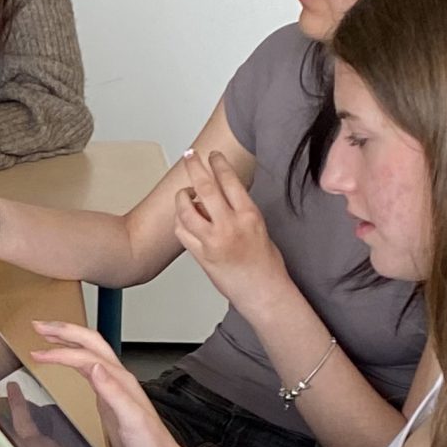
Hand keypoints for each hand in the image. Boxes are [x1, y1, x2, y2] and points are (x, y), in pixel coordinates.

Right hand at [22, 320, 205, 446]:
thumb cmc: (149, 445)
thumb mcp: (131, 420)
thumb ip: (113, 392)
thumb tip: (94, 367)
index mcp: (120, 380)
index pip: (85, 356)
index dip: (60, 352)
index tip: (37, 353)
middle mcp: (117, 377)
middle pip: (89, 342)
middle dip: (63, 331)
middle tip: (38, 326)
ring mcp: (113, 386)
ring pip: (88, 351)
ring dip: (67, 340)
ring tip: (46, 336)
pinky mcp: (109, 397)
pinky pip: (87, 368)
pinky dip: (72, 359)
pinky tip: (64, 361)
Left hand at [173, 152, 289, 311]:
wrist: (263, 291)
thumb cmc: (266, 263)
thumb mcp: (259, 228)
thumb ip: (239, 211)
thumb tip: (221, 195)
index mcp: (249, 215)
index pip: (230, 181)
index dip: (218, 164)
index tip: (212, 155)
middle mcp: (230, 225)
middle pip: (205, 187)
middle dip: (195, 167)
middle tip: (189, 156)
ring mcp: (213, 241)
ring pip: (186, 210)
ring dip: (182, 197)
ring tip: (185, 194)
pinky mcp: (201, 255)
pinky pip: (182, 231)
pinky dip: (180, 221)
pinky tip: (184, 218)